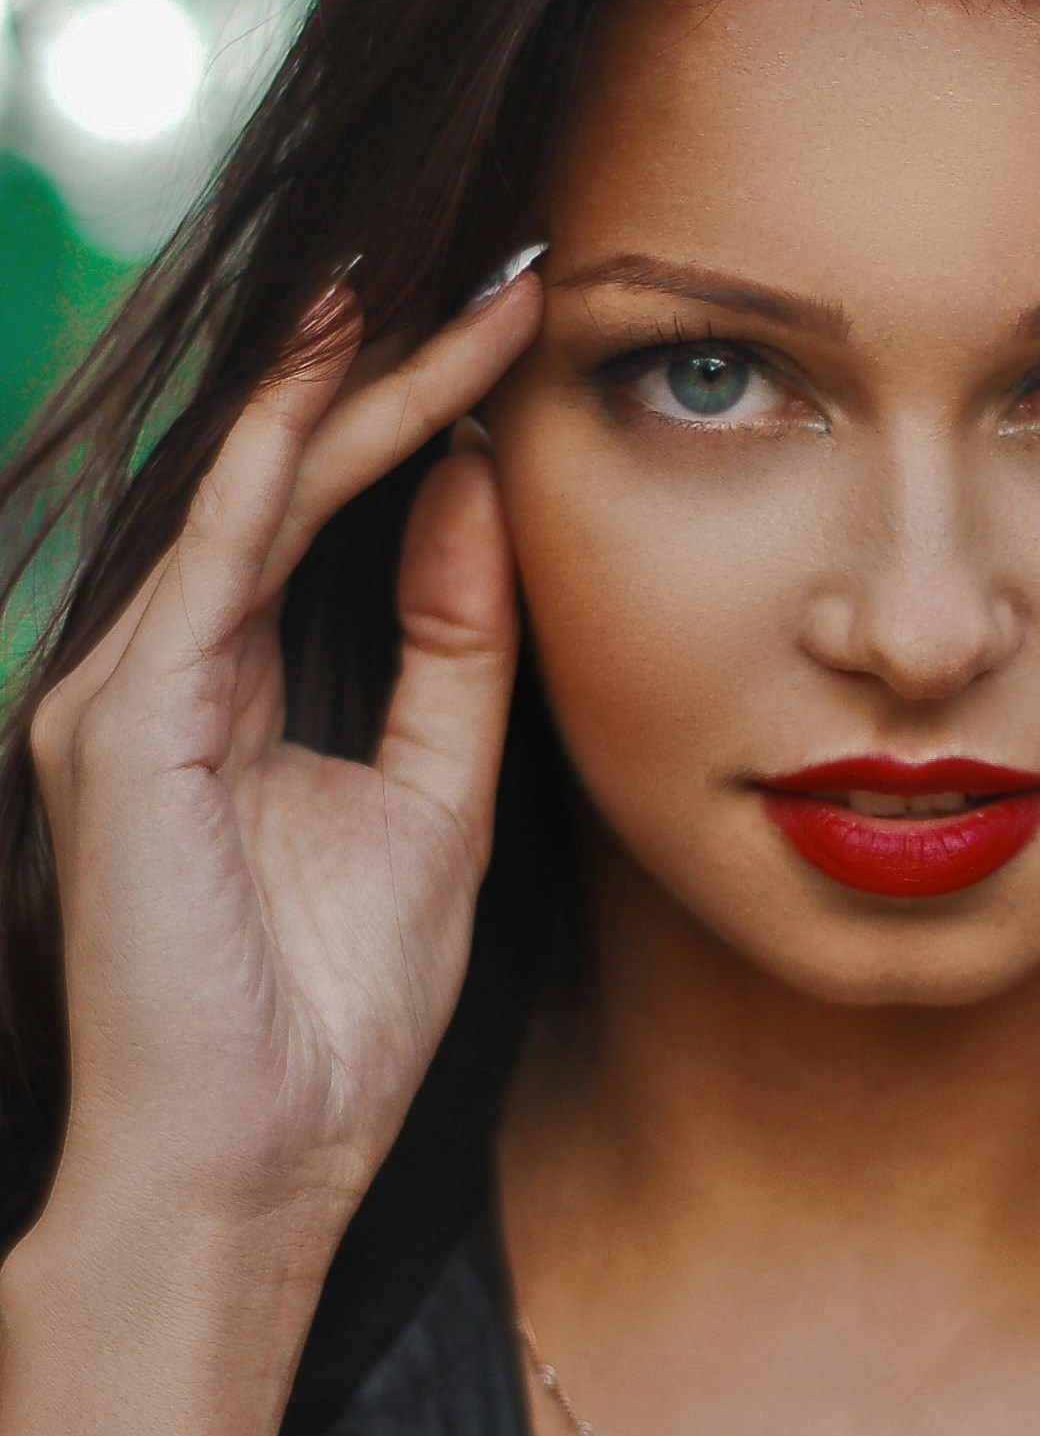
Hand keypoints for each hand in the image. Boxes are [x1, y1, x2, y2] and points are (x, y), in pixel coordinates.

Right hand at [28, 270, 541, 1267]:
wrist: (255, 1164)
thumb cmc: (331, 1017)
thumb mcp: (435, 806)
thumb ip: (455, 656)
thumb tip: (478, 493)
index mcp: (231, 689)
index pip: (329, 515)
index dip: (419, 417)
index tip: (520, 335)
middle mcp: (164, 669)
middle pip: (287, 482)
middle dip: (388, 370)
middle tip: (499, 270)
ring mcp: (125, 691)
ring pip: (251, 498)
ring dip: (346, 389)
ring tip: (437, 287)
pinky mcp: (123, 727)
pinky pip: (215, 566)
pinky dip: (285, 473)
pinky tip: (348, 388)